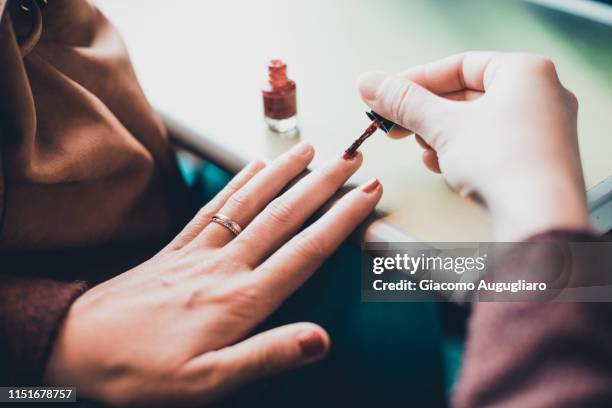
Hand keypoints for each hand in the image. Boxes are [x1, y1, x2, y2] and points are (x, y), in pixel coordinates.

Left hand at [44, 143, 381, 406]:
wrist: (77, 349)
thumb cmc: (142, 372)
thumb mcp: (209, 382)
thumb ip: (265, 356)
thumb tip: (319, 339)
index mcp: (239, 299)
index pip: (304, 251)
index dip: (340, 220)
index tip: (365, 195)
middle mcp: (224, 265)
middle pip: (282, 216)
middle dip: (321, 185)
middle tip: (350, 159)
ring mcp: (199, 251)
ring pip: (250, 202)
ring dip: (283, 173)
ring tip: (309, 150)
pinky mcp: (177, 248)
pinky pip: (212, 206)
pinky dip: (237, 182)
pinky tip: (253, 167)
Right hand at [358, 52, 589, 239]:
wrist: (539, 219)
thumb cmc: (504, 162)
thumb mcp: (443, 126)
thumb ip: (404, 102)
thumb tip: (370, 83)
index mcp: (525, 72)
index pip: (459, 65)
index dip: (417, 80)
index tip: (388, 94)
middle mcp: (540, 95)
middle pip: (465, 95)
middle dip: (426, 114)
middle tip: (394, 125)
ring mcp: (541, 129)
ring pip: (475, 123)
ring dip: (440, 136)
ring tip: (424, 150)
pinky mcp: (535, 159)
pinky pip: (489, 145)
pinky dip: (461, 152)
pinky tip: (442, 165)